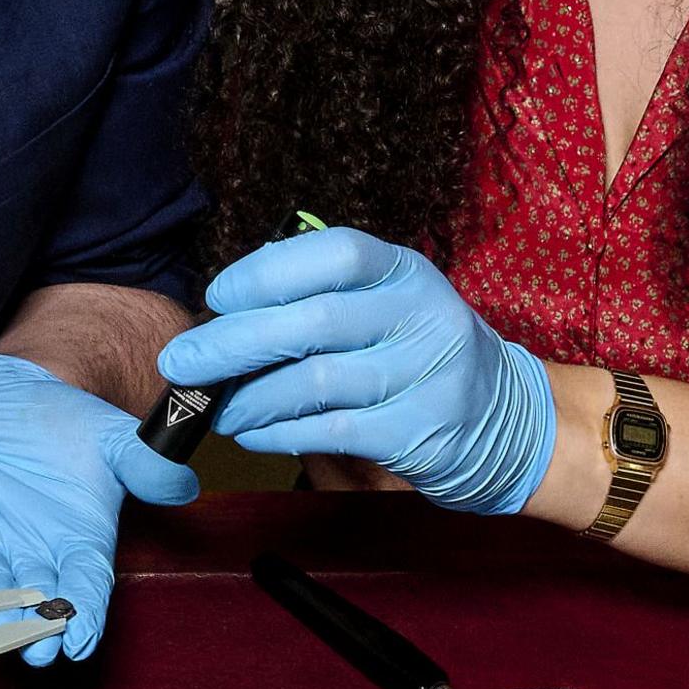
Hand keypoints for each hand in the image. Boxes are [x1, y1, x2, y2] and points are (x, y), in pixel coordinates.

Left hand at [0, 353, 199, 664]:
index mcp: (77, 543)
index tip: (81, 641)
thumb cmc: (63, 423)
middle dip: (33, 630)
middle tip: (36, 651)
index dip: (84, 616)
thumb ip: (144, 463)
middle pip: (33, 603)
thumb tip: (185, 486)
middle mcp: (31, 555)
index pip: (85, 588)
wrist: (4, 392)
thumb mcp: (111, 437)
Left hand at [155, 227, 556, 515]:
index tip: (218, 297)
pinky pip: (331, 430)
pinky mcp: (418, 431)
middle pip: (313, 321)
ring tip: (217, 409)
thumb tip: (226, 318)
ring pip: (316, 382)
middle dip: (233, 343)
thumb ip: (323, 301)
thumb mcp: (390, 307)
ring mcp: (425, 374)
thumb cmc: (420, 356)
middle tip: (182, 363)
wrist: (506, 421)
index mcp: (405, 273)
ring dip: (250, 398)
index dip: (267, 272)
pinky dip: (280, 432)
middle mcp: (420, 315)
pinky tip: (253, 434)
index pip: (333, 254)